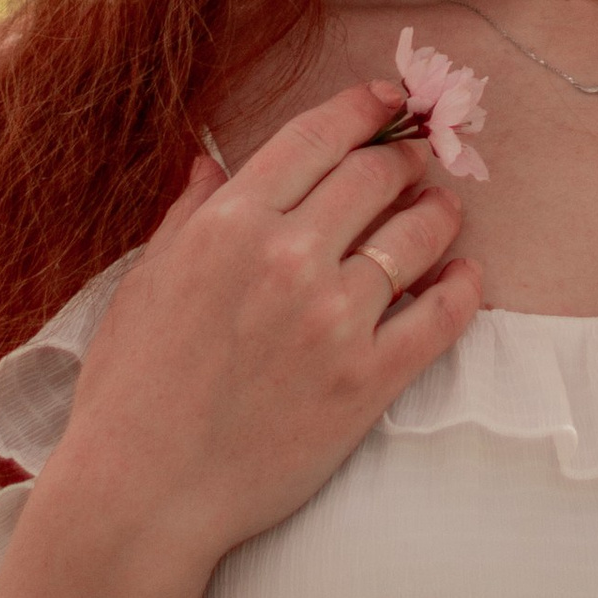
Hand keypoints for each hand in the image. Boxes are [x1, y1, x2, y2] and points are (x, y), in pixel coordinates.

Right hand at [30, 82, 481, 595]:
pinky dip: (463, 288)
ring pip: (418, 236)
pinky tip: (465, 277)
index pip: (316, 137)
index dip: (363, 109)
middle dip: (404, 160)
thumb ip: (188, 214)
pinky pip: (442, 316)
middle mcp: (287, 258)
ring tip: (443, 213)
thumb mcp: (144, 283)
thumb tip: (209, 159)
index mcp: (229, 225)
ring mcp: (333, 319)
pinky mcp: (367, 380)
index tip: (390, 101)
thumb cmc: (131, 391)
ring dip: (439, 214)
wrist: (143, 496)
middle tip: (416, 164)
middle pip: (376, 176)